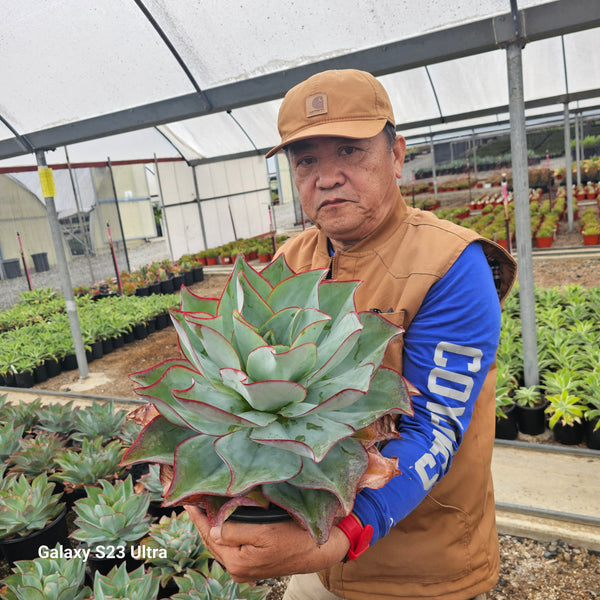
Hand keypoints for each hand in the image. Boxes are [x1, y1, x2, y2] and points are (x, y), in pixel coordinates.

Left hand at [185, 504, 349, 582]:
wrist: (320, 550)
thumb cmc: (295, 537)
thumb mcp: (264, 530)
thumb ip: (235, 530)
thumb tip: (212, 526)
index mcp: (237, 562)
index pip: (209, 534)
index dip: (198, 515)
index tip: (188, 499)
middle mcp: (237, 569)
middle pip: (212, 540)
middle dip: (202, 520)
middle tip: (192, 499)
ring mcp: (245, 569)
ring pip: (221, 543)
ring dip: (212, 525)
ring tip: (202, 506)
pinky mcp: (253, 564)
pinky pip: (231, 545)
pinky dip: (224, 531)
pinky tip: (221, 519)